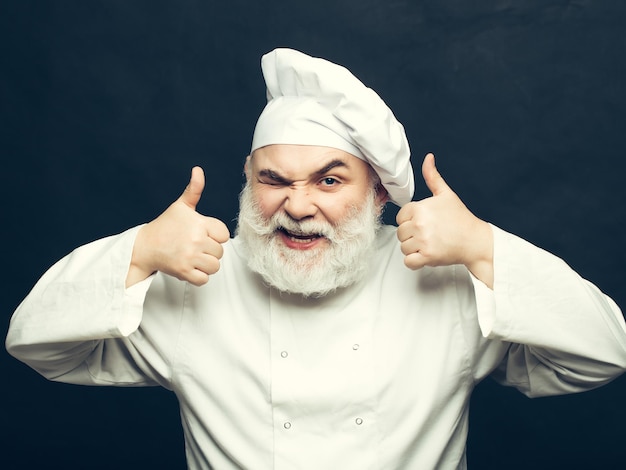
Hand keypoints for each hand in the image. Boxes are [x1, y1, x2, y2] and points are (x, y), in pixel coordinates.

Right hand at [127, 167, 230, 286]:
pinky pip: (204, 279)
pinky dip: (198, 276)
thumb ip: (194, 190)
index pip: (224, 235)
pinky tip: (190, 267)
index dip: (215, 236)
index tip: (202, 234)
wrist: (144, 246)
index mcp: (199, 223)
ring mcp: (189, 257)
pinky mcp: (183, 272)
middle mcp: (196, 240)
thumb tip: (198, 170)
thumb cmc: (165, 226)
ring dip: (205, 265)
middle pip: (220, 252)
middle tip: (194, 246)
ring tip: (193, 257)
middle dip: (209, 251)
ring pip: (215, 266)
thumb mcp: (181, 206)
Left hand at [396, 154, 493, 286]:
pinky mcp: (427, 256)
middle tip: (428, 235)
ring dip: (413, 249)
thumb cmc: (460, 219)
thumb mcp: (446, 194)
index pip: (400, 217)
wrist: (475, 240)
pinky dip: (414, 262)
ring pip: (403, 248)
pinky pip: (408, 262)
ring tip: (429, 244)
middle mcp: (420, 224)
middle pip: (401, 233)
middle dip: (412, 236)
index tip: (423, 223)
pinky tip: (425, 256)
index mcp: (420, 208)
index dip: (410, 221)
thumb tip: (428, 157)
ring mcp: (423, 241)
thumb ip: (432, 177)